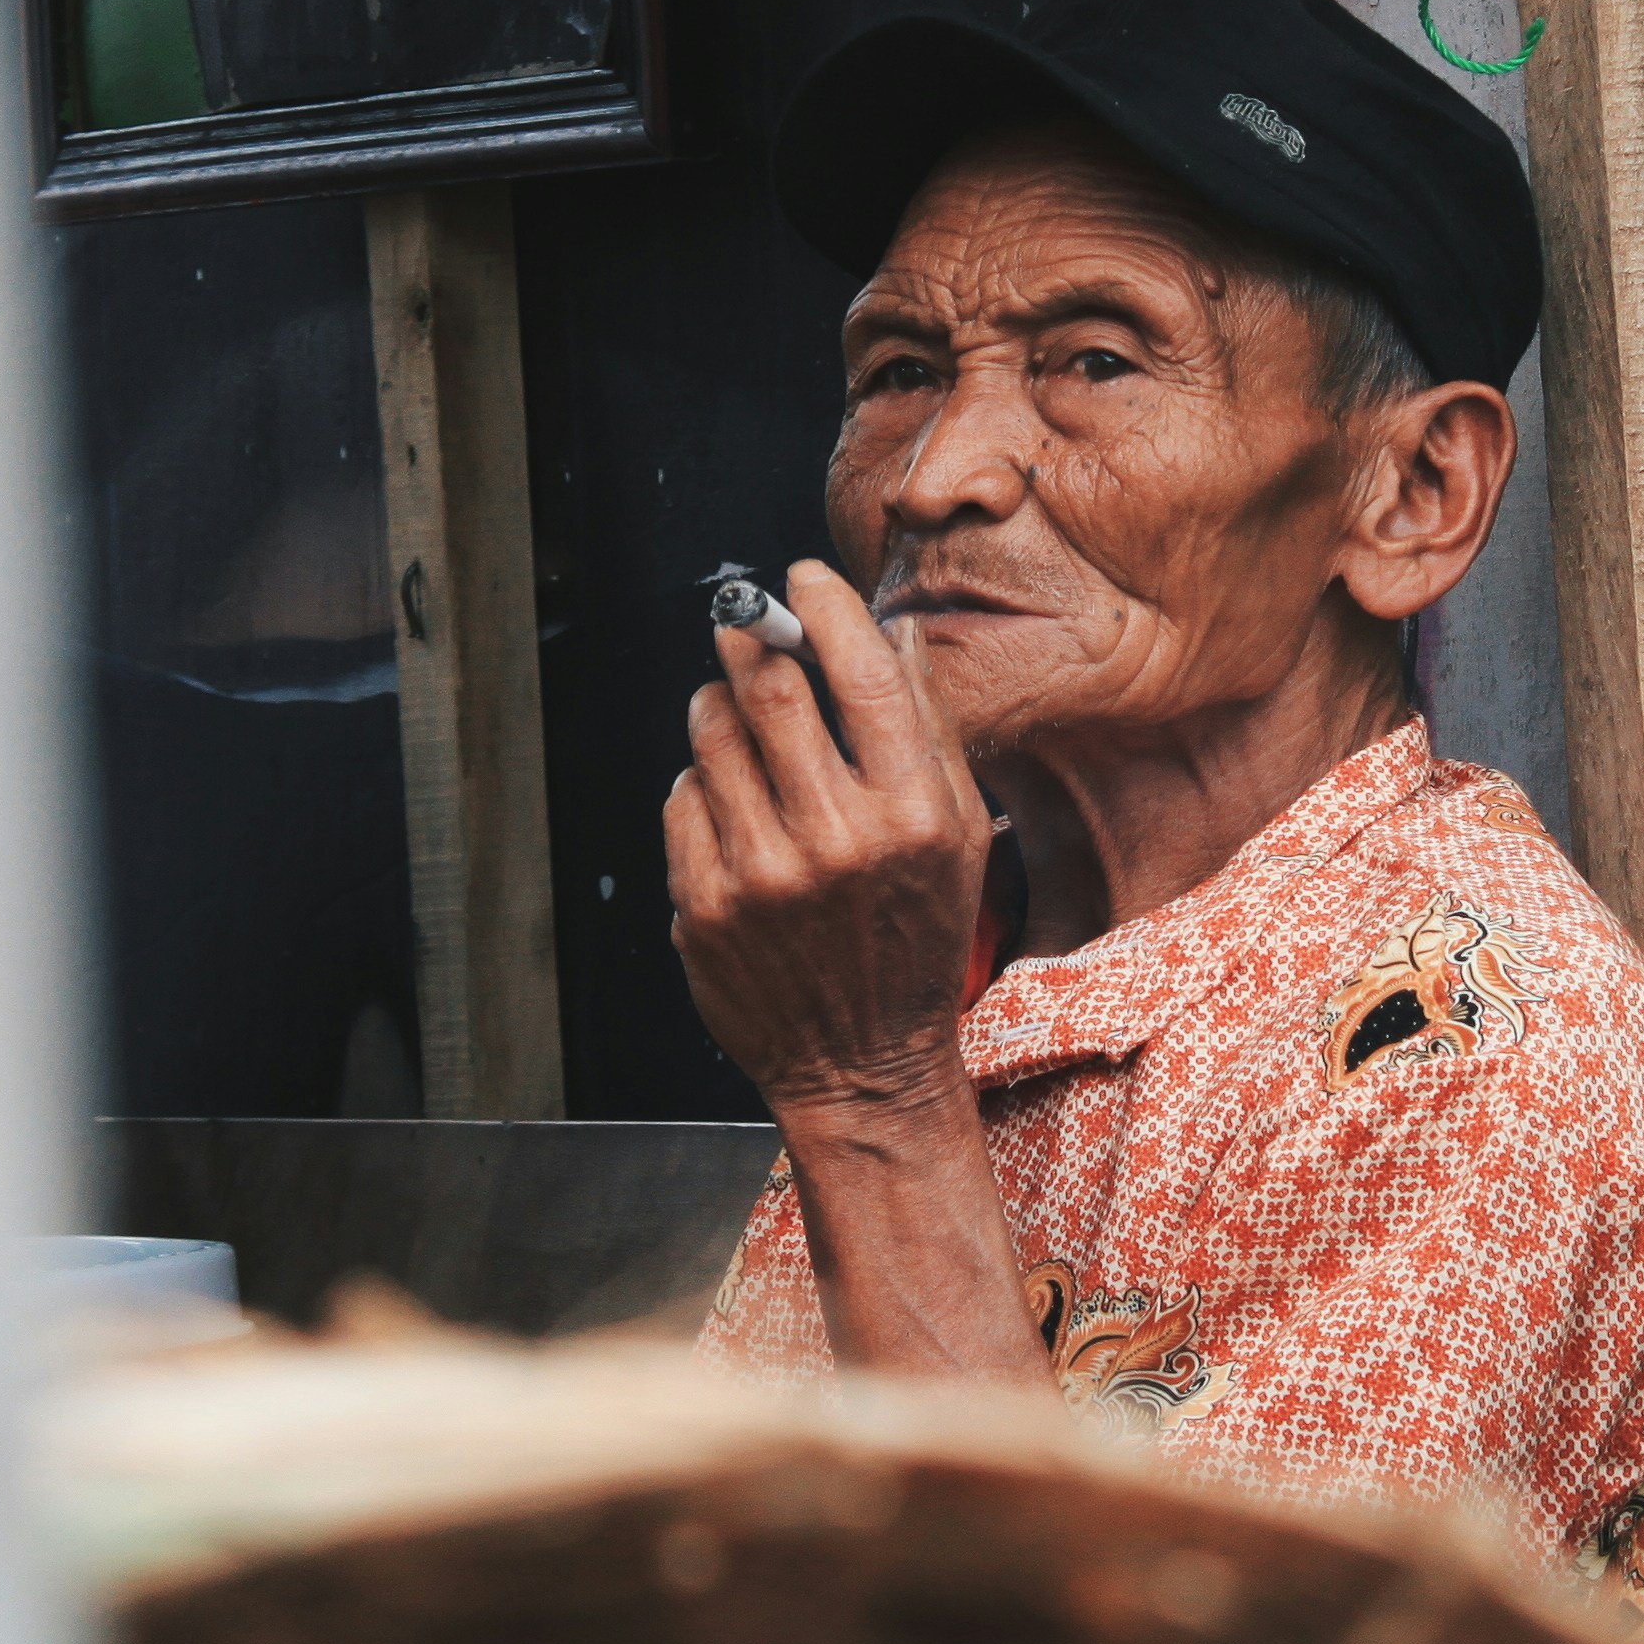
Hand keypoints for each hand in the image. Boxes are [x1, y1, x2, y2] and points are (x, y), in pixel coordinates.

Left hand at [664, 560, 991, 1122]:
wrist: (863, 1065)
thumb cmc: (917, 940)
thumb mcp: (960, 836)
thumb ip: (928, 728)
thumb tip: (891, 629)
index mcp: (913, 816)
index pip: (861, 675)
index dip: (824, 608)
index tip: (803, 578)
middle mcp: (837, 842)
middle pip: (770, 690)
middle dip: (750, 635)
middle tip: (742, 615)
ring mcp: (762, 877)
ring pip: (713, 736)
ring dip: (716, 700)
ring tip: (731, 704)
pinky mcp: (704, 907)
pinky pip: (683, 798)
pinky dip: (699, 779)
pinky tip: (728, 796)